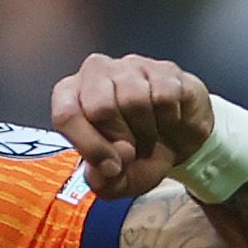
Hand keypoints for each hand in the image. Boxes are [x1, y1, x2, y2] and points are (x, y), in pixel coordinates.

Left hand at [50, 53, 218, 200]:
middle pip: (100, 107)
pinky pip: (165, 96)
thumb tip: (111, 164)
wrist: (181, 142)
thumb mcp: (117, 181)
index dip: (90, 146)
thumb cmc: (138, 154)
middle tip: (133, 150)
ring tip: (150, 137)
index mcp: (71, 96)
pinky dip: (169, 121)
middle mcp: (96, 73)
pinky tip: (168, 121)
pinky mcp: (164, 69)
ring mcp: (131, 66)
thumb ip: (102, 181)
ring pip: (134, 100)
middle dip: (121, 138)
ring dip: (147, 132)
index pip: (66, 114)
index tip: (112, 168)